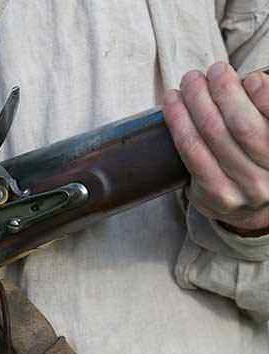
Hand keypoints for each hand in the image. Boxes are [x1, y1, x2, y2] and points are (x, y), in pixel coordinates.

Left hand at [163, 61, 268, 233]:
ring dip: (196, 100)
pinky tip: (173, 103)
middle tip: (213, 71)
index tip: (251, 78)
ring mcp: (246, 188)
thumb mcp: (268, 128)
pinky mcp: (217, 195)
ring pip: (212, 134)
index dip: (264, 95)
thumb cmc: (258, 153)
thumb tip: (250, 81)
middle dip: (224, 90)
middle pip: (242, 124)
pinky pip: (191, 151)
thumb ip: (264, 107)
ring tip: (191, 81)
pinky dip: (178, 121)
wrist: (248, 203)